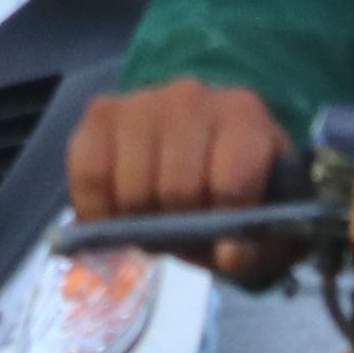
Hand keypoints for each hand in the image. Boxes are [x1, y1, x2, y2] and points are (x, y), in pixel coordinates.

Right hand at [68, 76, 298, 282]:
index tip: (229, 253)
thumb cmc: (235, 185)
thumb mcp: (265, 215)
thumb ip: (261, 240)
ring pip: (132, 189)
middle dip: (180, 228)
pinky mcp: (101, 113)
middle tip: (183, 233)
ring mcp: (142, 101)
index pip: (231, 181)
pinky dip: (98, 210)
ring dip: (140, 223)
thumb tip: (230, 255)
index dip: (226, 226)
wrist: (200, 144)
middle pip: (177, 189)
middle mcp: (192, 97)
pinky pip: (88, 175)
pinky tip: (115, 216)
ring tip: (153, 222)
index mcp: (244, 117)